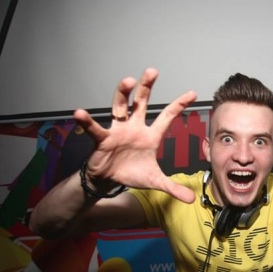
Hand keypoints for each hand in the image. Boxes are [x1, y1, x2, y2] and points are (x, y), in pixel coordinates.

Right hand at [74, 68, 196, 202]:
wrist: (110, 181)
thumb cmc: (132, 174)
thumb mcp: (155, 181)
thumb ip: (173, 188)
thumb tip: (191, 200)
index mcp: (150, 135)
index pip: (167, 116)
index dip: (179, 104)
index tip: (192, 93)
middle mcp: (134, 127)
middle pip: (141, 103)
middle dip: (146, 87)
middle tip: (152, 71)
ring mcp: (118, 130)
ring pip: (120, 107)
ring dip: (122, 94)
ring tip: (127, 81)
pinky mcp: (102, 139)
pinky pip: (95, 128)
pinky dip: (87, 121)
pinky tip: (80, 113)